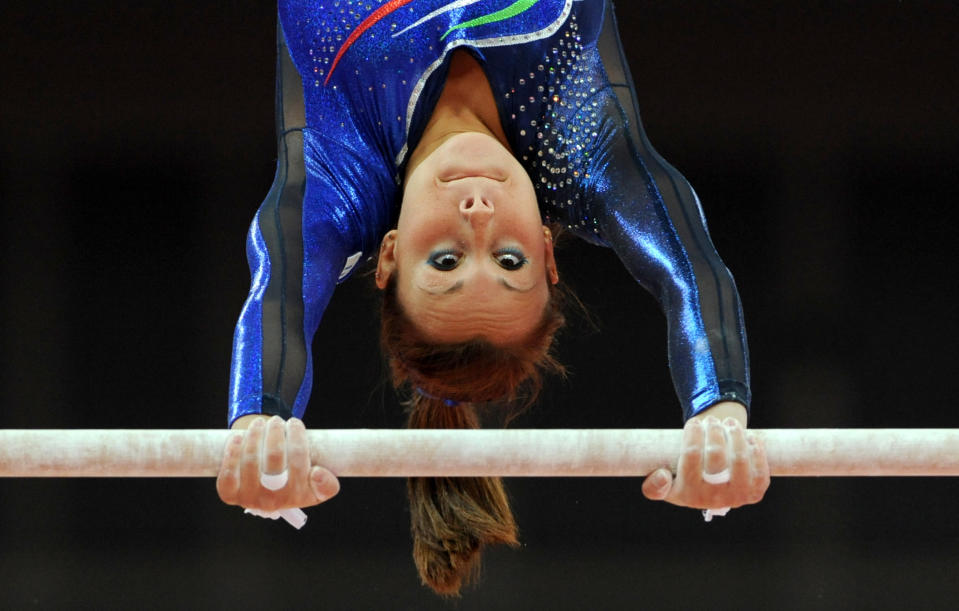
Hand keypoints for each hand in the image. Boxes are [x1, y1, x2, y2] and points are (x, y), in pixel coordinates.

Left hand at [216, 415, 339, 515]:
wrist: (269, 491)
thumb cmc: (296, 481)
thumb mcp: (319, 488)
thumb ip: (327, 485)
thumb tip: (317, 473)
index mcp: (298, 497)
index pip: (299, 464)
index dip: (297, 439)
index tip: (295, 423)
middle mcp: (273, 501)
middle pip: (274, 459)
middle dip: (275, 433)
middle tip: (277, 420)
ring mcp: (250, 498)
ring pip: (251, 461)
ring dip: (255, 436)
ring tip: (260, 423)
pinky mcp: (230, 495)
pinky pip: (228, 473)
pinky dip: (232, 453)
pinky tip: (238, 437)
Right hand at [641, 415, 768, 514]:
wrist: (712, 491)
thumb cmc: (685, 481)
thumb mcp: (665, 487)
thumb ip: (653, 487)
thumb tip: (661, 475)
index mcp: (689, 495)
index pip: (691, 457)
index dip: (693, 434)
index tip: (693, 422)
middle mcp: (714, 499)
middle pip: (716, 455)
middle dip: (714, 431)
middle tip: (711, 420)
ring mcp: (738, 496)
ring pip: (740, 459)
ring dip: (735, 434)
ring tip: (729, 423)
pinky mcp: (755, 491)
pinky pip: (760, 467)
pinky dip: (755, 447)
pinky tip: (747, 436)